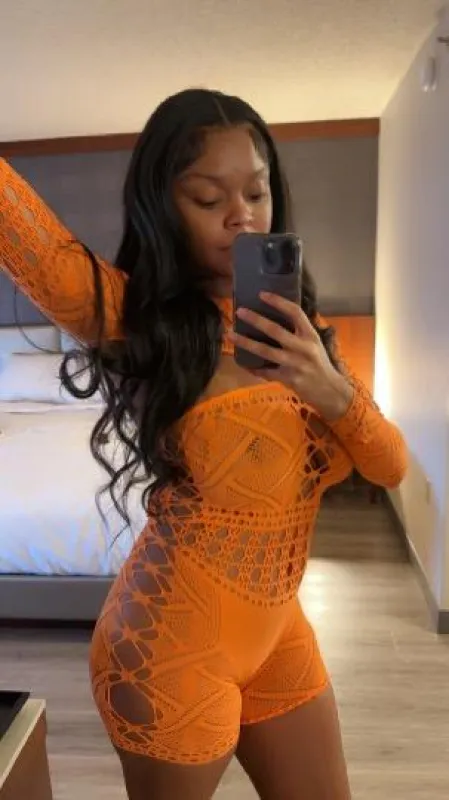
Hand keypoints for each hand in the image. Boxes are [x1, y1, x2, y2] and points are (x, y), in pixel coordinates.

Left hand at [229, 292, 353, 420]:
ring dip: (246, 342)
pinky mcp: (288, 379)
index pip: (295, 312)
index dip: (278, 302)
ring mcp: (295, 364)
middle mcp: (303, 348)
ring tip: (230, 334)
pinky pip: (266, 372)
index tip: (262, 294)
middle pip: (276, 330)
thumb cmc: (321, 365)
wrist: (330, 391)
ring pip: (266, 351)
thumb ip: (300, 333)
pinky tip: (243, 363)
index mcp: (311, 336)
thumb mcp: (315, 345)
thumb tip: (278, 318)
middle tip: (240, 311)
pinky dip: (253, 368)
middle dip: (256, 320)